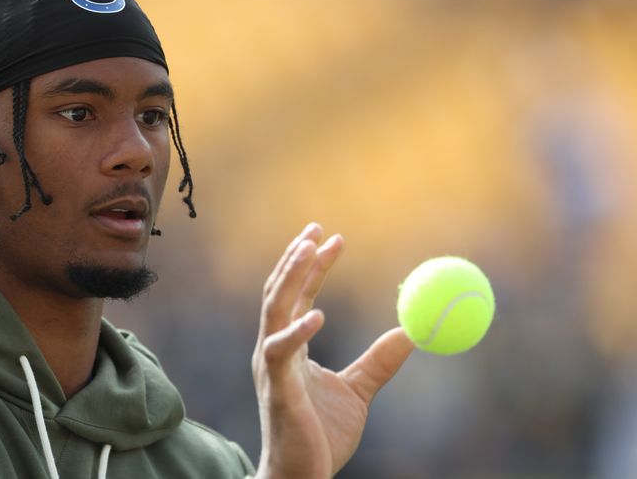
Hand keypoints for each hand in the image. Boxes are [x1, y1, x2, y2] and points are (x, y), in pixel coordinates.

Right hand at [252, 223, 413, 478]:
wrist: (303, 475)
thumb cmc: (320, 435)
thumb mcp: (359, 390)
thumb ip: (379, 361)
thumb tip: (411, 332)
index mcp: (291, 347)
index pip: (299, 295)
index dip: (314, 266)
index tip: (334, 238)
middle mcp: (275, 349)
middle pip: (281, 292)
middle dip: (297, 258)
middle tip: (317, 229)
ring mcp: (272, 366)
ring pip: (275, 310)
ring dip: (291, 276)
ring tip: (309, 249)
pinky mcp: (277, 388)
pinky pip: (282, 352)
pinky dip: (297, 331)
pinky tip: (317, 313)